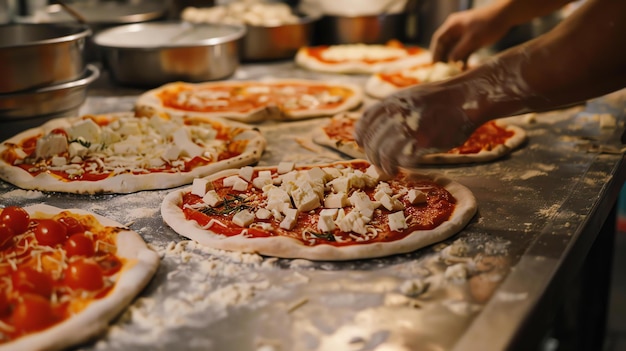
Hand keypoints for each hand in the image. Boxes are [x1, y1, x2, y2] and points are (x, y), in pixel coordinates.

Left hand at [354, 83, 477, 174]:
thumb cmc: (440, 99)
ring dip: (385, 167)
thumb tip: (378, 130)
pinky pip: (404, 160)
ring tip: (390, 171)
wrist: (466, 97)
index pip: (364, 124)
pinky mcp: (423, 142)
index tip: (363, 147)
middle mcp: (395, 115)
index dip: (361, 139)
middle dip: (373, 158)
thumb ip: (392, 110)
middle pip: (372, 143)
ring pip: (384, 155)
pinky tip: (405, 167)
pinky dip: (402, 166)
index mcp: (390, 102)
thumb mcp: (409, 96)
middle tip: (379, 165)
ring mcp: (409, 128)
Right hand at [430, 5, 512, 64]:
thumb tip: (450, 60)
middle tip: (442, 70)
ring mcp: (465, 35)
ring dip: (454, 60)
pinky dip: (463, 59)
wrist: (505, 16)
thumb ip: (460, 50)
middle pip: (446, 45)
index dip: (435, 51)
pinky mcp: (473, 40)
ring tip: (453, 71)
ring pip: (455, 49)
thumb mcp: (472, 39)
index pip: (439, 39)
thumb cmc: (487, 24)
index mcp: (453, 25)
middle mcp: (456, 30)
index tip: (434, 64)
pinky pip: (464, 51)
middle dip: (444, 57)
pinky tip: (463, 68)